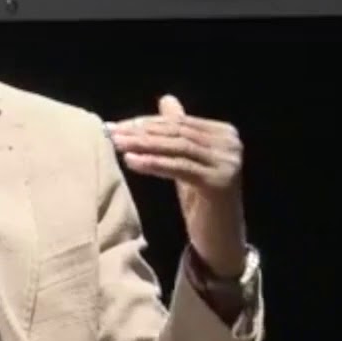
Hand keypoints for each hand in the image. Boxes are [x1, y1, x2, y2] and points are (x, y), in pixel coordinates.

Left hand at [106, 95, 247, 277]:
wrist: (220, 240)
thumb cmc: (201, 201)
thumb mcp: (187, 160)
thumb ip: (179, 130)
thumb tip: (166, 99)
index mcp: (224, 133)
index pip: (178, 123)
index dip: (145, 123)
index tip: (115, 125)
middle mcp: (231, 143)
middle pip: (177, 133)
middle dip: (140, 132)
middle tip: (111, 133)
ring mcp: (228, 163)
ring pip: (177, 148)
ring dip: (142, 145)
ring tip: (116, 145)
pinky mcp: (219, 182)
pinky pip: (179, 168)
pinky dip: (153, 163)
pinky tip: (131, 162)